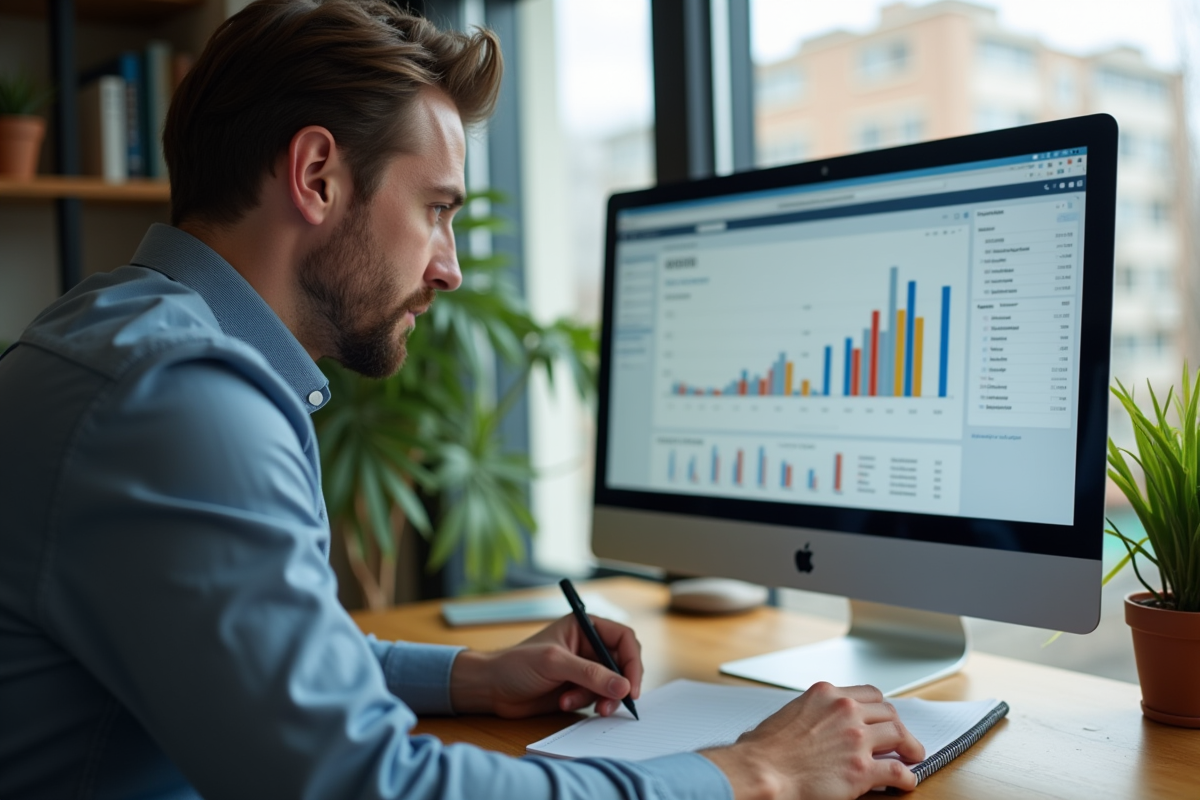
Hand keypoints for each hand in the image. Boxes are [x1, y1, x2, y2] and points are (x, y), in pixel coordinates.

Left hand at [449, 613, 642, 718]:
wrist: (491, 688)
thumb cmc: (516, 664)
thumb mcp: (554, 663)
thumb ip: (590, 674)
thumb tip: (624, 687)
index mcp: (584, 627)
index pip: (624, 639)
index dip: (632, 662)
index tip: (631, 686)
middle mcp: (588, 646)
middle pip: (622, 664)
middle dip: (618, 685)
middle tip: (612, 704)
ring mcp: (584, 669)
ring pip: (612, 685)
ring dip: (598, 697)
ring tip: (571, 702)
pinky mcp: (578, 689)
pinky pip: (597, 698)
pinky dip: (585, 704)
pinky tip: (563, 703)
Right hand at [700, 682, 923, 799]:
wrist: (761, 770)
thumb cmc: (764, 748)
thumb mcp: (789, 713)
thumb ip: (811, 713)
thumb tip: (814, 724)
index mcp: (826, 694)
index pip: (869, 693)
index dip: (881, 708)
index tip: (884, 717)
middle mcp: (845, 710)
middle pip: (888, 712)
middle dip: (898, 726)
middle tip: (903, 739)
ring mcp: (856, 739)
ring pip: (899, 735)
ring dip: (909, 747)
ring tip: (912, 756)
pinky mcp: (861, 769)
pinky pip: (897, 771)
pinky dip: (906, 777)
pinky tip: (906, 782)